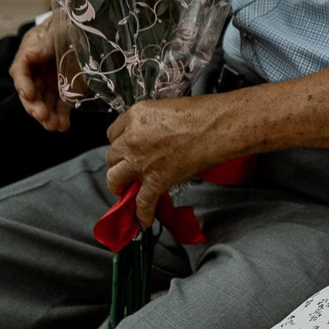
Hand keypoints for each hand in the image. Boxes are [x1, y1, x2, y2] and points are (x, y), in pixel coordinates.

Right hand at [9, 21, 69, 131]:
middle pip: (31, 92)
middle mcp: (37, 70)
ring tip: (54, 126)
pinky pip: (61, 107)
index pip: (21, 70)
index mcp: (31, 52)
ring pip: (44, 103)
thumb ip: (46, 42)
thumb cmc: (69, 22)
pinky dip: (61, 118)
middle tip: (42, 116)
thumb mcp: (59, 27)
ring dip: (47, 116)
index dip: (24, 84)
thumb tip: (31, 55)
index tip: (29, 94)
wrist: (88, 25)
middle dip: (34, 106)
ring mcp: (51, 82)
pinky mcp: (66, 90)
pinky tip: (63, 127)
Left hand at [105, 98, 225, 224]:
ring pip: (114, 178)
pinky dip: (142, 213)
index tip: (125, 147)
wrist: (217, 127)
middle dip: (118, 162)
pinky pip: (142, 202)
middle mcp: (132, 139)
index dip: (120, 142)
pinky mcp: (155, 180)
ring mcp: (141, 161)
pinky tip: (143, 220)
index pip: (113, 133)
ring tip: (125, 190)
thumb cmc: (201, 114)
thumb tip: (153, 137)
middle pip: (111, 156)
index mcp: (135, 116)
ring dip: (118, 185)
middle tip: (126, 167)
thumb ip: (152, 124)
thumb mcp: (166, 108)